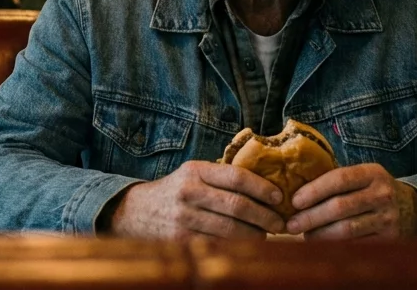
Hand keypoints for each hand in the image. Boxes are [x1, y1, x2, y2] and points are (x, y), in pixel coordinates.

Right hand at [106, 160, 285, 239]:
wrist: (137, 211)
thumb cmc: (175, 191)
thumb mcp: (192, 174)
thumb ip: (220, 177)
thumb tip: (265, 186)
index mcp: (195, 171)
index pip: (237, 176)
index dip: (262, 188)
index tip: (279, 197)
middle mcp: (189, 192)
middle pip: (237, 205)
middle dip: (265, 216)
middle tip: (280, 223)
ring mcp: (184, 218)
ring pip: (231, 229)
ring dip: (255, 234)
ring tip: (266, 234)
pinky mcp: (181, 240)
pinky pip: (217, 244)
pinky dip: (237, 246)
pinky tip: (246, 244)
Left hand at [285, 163, 416, 239]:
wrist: (412, 209)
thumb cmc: (373, 191)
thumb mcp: (363, 177)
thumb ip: (337, 180)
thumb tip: (296, 190)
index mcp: (373, 173)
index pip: (340, 178)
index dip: (315, 190)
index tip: (295, 201)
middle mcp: (382, 194)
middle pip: (340, 207)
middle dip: (311, 217)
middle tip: (292, 225)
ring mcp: (387, 218)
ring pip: (347, 229)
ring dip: (321, 234)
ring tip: (305, 235)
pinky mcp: (389, 239)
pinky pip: (357, 244)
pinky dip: (336, 246)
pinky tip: (322, 245)